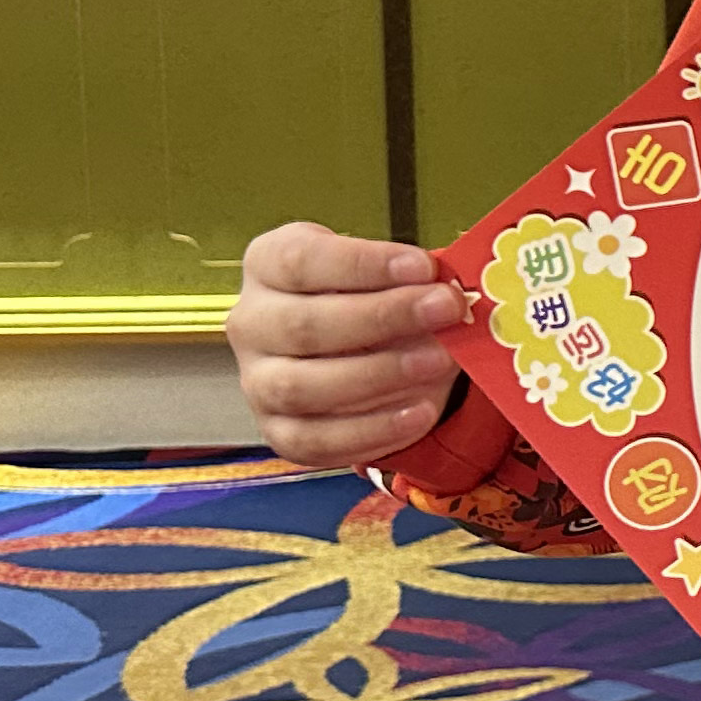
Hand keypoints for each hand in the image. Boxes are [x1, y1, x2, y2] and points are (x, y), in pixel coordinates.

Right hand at [226, 222, 469, 469]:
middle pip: (303, 325)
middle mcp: (251, 323)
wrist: (359, 343)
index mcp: (267, 265)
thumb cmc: (371, 294)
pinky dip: (372, 430)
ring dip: (378, 375)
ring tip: (439, 361)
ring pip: (301, 386)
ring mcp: (257, 382)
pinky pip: (315, 440)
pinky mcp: (278, 431)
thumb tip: (450, 296)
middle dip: (383, 318)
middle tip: (446, 310)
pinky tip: (419, 413)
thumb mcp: (386, 272)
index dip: (363, 265)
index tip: (424, 266)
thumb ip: (411, 279)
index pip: (301, 261)